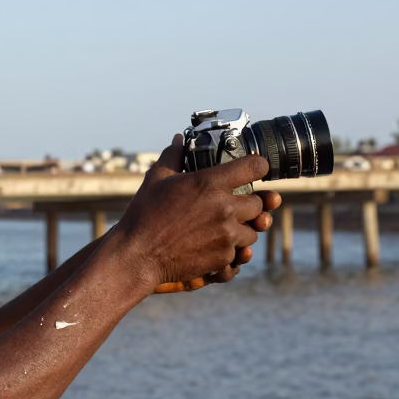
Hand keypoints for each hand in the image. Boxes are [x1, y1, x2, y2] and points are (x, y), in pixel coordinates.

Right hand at [111, 135, 278, 293]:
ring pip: (253, 230)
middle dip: (249, 202)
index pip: (254, 167)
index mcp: (210, 183)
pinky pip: (239, 252)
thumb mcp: (156, 178)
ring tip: (223, 227)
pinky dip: (230, 249)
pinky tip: (213, 244)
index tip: (256, 169)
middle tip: (233, 204)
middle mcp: (225, 208)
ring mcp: (226, 235)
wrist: (138, 255)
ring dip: (243, 227)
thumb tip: (178, 140)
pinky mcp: (223, 258)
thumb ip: (173, 156)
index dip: (258, 166)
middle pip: (259, 202)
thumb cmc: (144, 215)